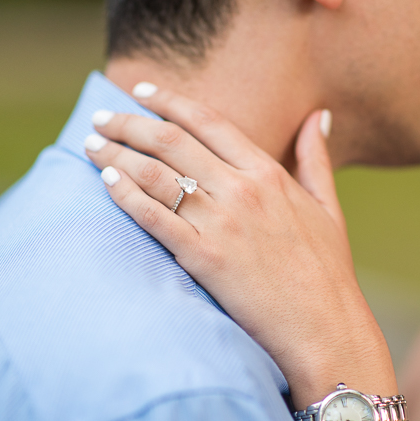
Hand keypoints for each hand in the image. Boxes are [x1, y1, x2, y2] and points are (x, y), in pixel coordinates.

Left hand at [83, 85, 393, 407]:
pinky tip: (106, 182)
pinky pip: (155, 217)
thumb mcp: (327, 206)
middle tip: (101, 117)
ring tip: (92, 145)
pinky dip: (127, 194)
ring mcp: (223, 223)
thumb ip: (316, 157)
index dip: (169, 101)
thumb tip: (320, 115)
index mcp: (269, 173)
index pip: (208, 121)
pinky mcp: (205, 258)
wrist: (325, 328)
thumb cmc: (328, 272)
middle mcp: (242, 189)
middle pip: (172, 141)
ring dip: (118, 154)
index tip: (141, 92)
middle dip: (130, 123)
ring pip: (157, 173)